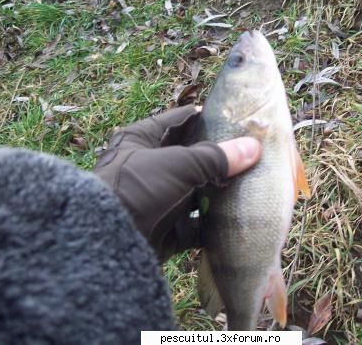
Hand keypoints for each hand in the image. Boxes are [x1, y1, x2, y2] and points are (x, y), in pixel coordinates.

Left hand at [94, 105, 260, 261]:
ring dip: (217, 193)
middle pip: (190, 158)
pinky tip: (233, 222)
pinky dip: (210, 225)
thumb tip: (254, 148)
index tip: (237, 120)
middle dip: (219, 160)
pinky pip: (192, 224)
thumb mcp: (179, 164)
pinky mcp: (162, 229)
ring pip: (194, 192)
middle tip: (251, 155)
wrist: (107, 243)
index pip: (180, 120)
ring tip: (249, 187)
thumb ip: (216, 157)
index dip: (207, 118)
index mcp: (141, 139)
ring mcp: (155, 199)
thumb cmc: (138, 188)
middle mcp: (147, 167)